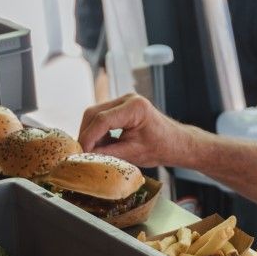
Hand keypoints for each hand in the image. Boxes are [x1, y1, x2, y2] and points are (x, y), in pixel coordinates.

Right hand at [79, 93, 196, 170]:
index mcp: (135, 107)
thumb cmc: (160, 148)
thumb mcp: (132, 154)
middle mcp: (128, 99)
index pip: (102, 120)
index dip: (88, 138)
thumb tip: (84, 157)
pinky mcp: (121, 107)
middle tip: (81, 154)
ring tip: (90, 152)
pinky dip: (96, 132)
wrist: (175, 143)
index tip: (81, 154)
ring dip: (89, 133)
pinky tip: (99, 146)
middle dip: (85, 134)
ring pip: (94, 114)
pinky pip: (101, 117)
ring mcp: (124, 101)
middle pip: (94, 113)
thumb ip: (107, 154)